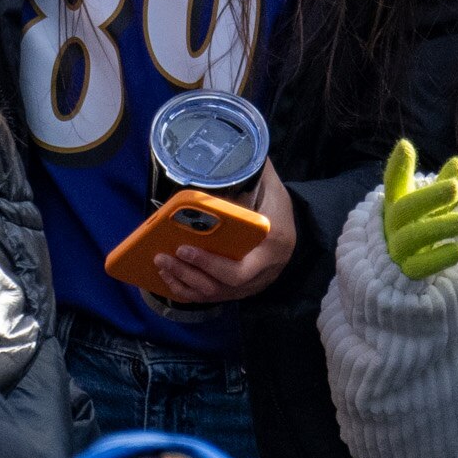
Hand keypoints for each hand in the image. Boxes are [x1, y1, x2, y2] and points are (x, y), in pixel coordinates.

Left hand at [151, 162, 298, 304]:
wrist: (295, 226)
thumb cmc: (276, 202)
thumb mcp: (268, 185)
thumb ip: (247, 174)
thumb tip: (218, 160)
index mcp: (272, 243)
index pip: (240, 268)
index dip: (209, 263)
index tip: (183, 248)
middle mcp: (264, 270)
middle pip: (223, 285)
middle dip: (189, 273)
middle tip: (162, 256)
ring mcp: (254, 284)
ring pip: (215, 294)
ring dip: (184, 282)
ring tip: (162, 264)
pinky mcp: (243, 289)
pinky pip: (213, 296)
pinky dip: (189, 290)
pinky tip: (170, 277)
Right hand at [377, 138, 457, 279]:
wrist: (403, 270)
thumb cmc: (422, 226)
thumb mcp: (434, 205)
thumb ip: (447, 184)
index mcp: (397, 204)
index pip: (394, 183)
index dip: (397, 166)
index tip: (406, 147)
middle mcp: (393, 226)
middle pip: (403, 209)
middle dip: (428, 197)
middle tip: (454, 188)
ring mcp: (397, 250)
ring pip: (410, 237)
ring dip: (437, 227)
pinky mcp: (407, 273)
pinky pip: (418, 267)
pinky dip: (438, 258)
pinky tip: (457, 250)